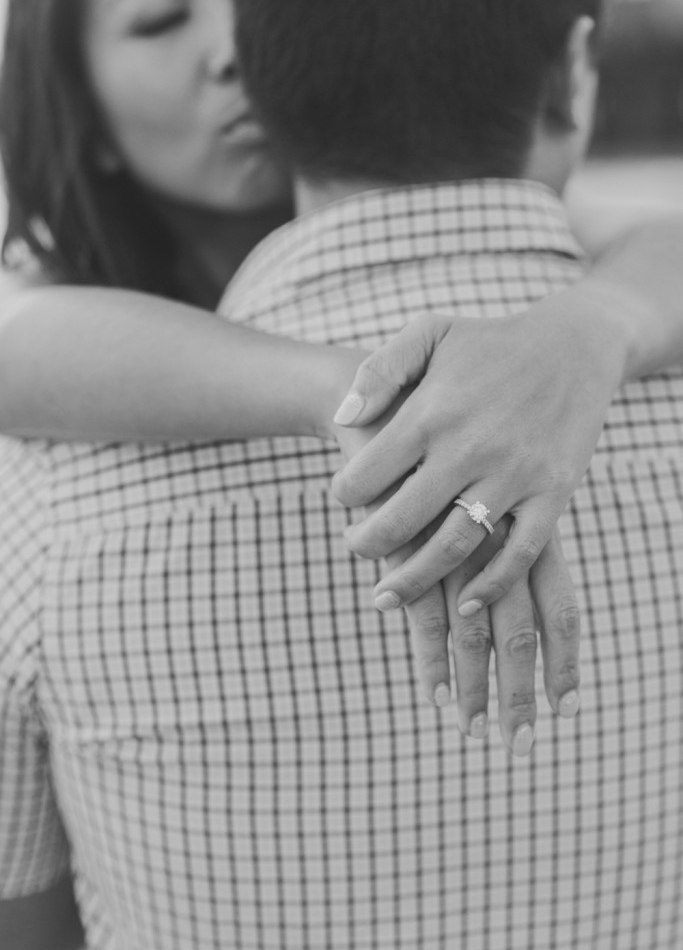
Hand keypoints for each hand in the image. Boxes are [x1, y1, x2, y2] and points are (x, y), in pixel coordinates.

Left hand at [331, 294, 626, 614]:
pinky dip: (489, 586)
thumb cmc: (490, 342)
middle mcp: (470, 448)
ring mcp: (514, 475)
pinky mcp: (553, 493)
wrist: (575, 345)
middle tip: (355, 550)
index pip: (368, 474)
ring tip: (386, 596)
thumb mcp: (429, 334)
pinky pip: (519, 553)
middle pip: (403, 520)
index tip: (343, 500)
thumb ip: (379, 371)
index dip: (345, 494)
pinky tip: (462, 604)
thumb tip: (342, 418)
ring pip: (453, 546)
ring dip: (413, 580)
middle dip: (367, 546)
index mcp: (432, 411)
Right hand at [334, 421, 580, 752]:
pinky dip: (428, 653)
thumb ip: (497, 518)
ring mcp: (451, 542)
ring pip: (472, 631)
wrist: (378, 395)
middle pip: (521, 631)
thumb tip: (501, 585)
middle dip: (522, 691)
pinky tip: (430, 688)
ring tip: (471, 729)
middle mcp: (497, 536)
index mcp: (525, 520)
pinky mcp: (408, 545)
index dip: (565, 658)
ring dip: (472, 685)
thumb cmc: (437, 429)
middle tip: (519, 743)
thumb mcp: (484, 472)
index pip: (561, 603)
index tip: (565, 705)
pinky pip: (424, 610)